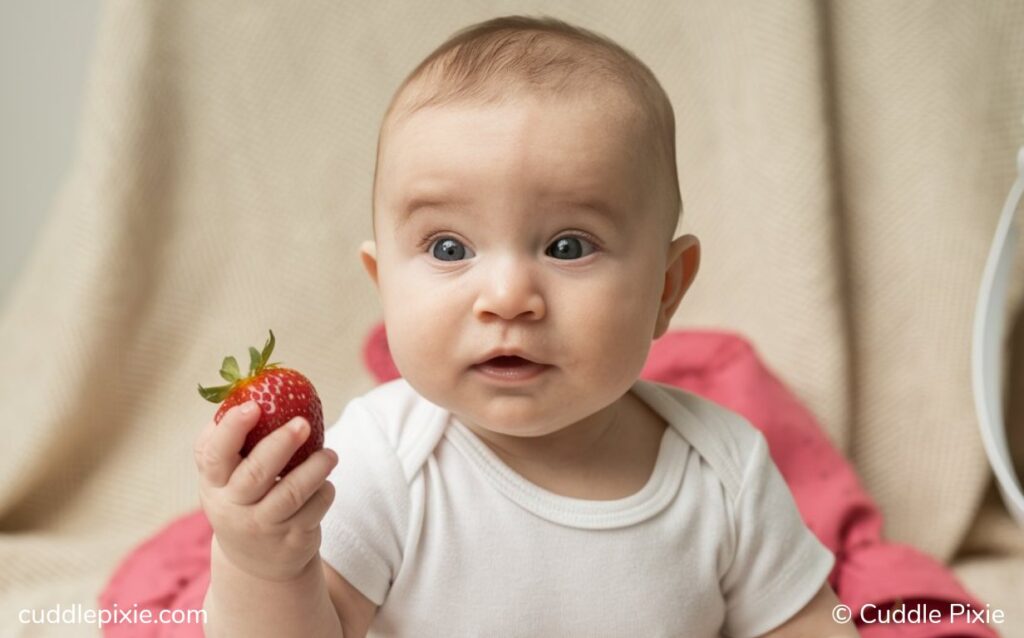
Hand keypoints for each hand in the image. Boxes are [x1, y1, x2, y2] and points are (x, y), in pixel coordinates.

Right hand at [194, 400, 338, 581]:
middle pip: (257, 473)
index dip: (232, 428)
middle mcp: (233, 507)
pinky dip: (325, 491)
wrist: (256, 562)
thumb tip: (249, 389)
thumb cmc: (242, 498)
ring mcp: (262, 527)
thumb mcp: (225, 476)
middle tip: (304, 422)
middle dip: (281, 444)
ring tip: (329, 455)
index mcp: (214, 483)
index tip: (255, 405)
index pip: (214, 454)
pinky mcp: (291, 541)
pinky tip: (324, 484)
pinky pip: (315, 509)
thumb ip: (231, 438)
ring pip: (292, 493)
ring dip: (315, 468)